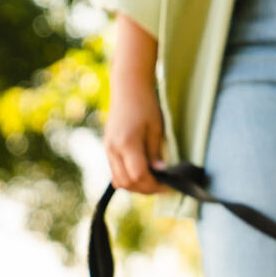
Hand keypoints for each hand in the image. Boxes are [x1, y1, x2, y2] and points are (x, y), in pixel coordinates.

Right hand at [105, 13, 165, 193]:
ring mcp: (108, 149)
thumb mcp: (156, 130)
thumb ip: (155, 153)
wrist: (128, 87)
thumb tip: (158, 172)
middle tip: (162, 186)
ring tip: (153, 181)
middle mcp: (113, 149)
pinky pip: (116, 171)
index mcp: (127, 144)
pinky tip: (142, 173)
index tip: (167, 184)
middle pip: (127, 183)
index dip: (153, 185)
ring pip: (119, 180)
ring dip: (136, 185)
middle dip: (145, 189)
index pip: (138, 176)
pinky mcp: (108, 147)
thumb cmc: (145, 105)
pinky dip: (129, 177)